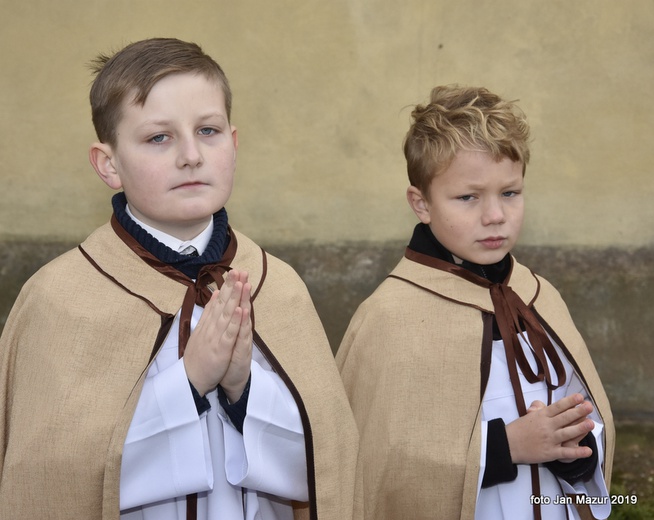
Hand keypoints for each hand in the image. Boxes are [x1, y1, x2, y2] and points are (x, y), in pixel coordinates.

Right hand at [183, 269, 252, 397]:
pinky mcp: (221, 349)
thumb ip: (208, 314)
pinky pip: (229, 333)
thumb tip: (214, 295)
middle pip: (222, 304)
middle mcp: (210, 327)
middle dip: (231, 287)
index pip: (217, 301)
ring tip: (241, 284)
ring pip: (226, 315)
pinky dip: (235, 322)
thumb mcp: (200, 331)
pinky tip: (241, 310)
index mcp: (207, 323)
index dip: (226, 286)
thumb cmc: (197, 356)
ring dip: (234, 299)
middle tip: (238, 271)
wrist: (191, 379)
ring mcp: (215, 337)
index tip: (233, 272)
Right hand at [505, 393, 594, 464]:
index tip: (580, 397)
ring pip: (568, 433)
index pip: (558, 407)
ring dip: (580, 428)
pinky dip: (578, 452)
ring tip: (591, 423)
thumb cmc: (518, 429)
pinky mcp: (550, 453)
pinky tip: (588, 451)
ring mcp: (549, 439)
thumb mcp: (527, 415)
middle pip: (565, 417)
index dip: (570, 401)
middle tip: (590, 406)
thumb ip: (537, 409)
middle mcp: (547, 426)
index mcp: (541, 416)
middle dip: (579, 411)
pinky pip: (566, 453)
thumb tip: (542, 405)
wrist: (508, 445)